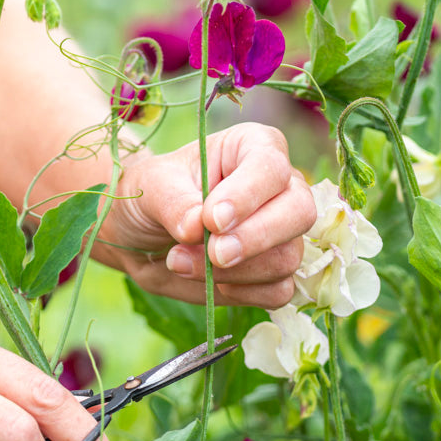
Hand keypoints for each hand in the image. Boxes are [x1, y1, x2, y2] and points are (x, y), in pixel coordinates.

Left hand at [98, 123, 316, 306]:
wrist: (141, 235)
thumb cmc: (153, 194)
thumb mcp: (152, 186)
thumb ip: (174, 202)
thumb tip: (196, 227)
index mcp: (253, 147)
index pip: (270, 165)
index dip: (246, 195)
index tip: (212, 220)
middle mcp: (278, 187)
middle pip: (299, 212)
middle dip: (256, 238)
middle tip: (214, 253)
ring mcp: (281, 232)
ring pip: (287, 256)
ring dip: (235, 271)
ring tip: (181, 262)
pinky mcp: (272, 273)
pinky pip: (279, 290)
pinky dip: (243, 292)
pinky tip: (211, 283)